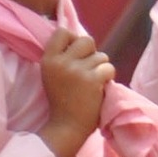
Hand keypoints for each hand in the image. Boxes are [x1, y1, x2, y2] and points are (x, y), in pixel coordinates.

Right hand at [38, 29, 114, 156]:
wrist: (67, 125)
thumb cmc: (62, 99)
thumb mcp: (53, 74)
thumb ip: (63, 56)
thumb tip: (80, 37)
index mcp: (48, 59)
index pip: (62, 31)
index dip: (74, 39)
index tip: (77, 53)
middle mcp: (61, 62)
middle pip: (87, 40)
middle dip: (92, 52)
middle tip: (88, 68)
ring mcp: (77, 70)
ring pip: (101, 56)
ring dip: (101, 67)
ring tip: (92, 81)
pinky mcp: (92, 80)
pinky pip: (109, 68)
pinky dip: (108, 77)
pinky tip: (100, 87)